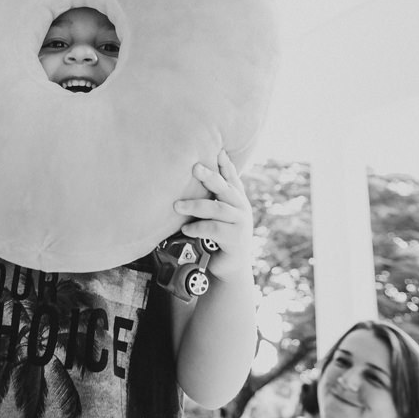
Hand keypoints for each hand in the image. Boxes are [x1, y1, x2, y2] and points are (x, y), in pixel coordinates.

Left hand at [174, 149, 252, 283]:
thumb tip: (191, 175)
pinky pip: (214, 229)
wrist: (230, 268)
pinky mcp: (236, 239)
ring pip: (217, 209)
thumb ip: (209, 198)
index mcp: (236, 199)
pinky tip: (186, 229)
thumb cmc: (218, 238)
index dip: (225, 163)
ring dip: (195, 206)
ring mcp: (241, 223)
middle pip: (224, 188)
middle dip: (209, 176)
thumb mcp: (215, 215)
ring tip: (177, 206)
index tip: (217, 149)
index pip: (231, 177)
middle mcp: (241, 208)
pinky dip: (198, 228)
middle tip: (194, 167)